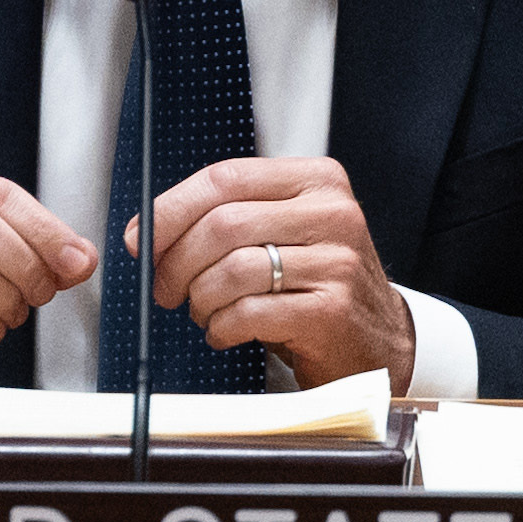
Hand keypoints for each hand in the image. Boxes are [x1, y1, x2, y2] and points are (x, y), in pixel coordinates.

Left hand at [135, 155, 413, 389]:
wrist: (380, 343)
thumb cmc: (317, 286)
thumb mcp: (285, 233)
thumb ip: (229, 218)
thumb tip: (147, 231)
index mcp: (317, 180)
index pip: (226, 178)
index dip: (172, 209)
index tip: (142, 238)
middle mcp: (333, 213)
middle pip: (222, 225)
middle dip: (176, 262)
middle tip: (165, 289)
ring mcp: (336, 263)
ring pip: (231, 270)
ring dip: (200, 299)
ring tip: (204, 311)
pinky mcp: (331, 312)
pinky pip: (248, 313)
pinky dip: (221, 327)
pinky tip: (226, 331)